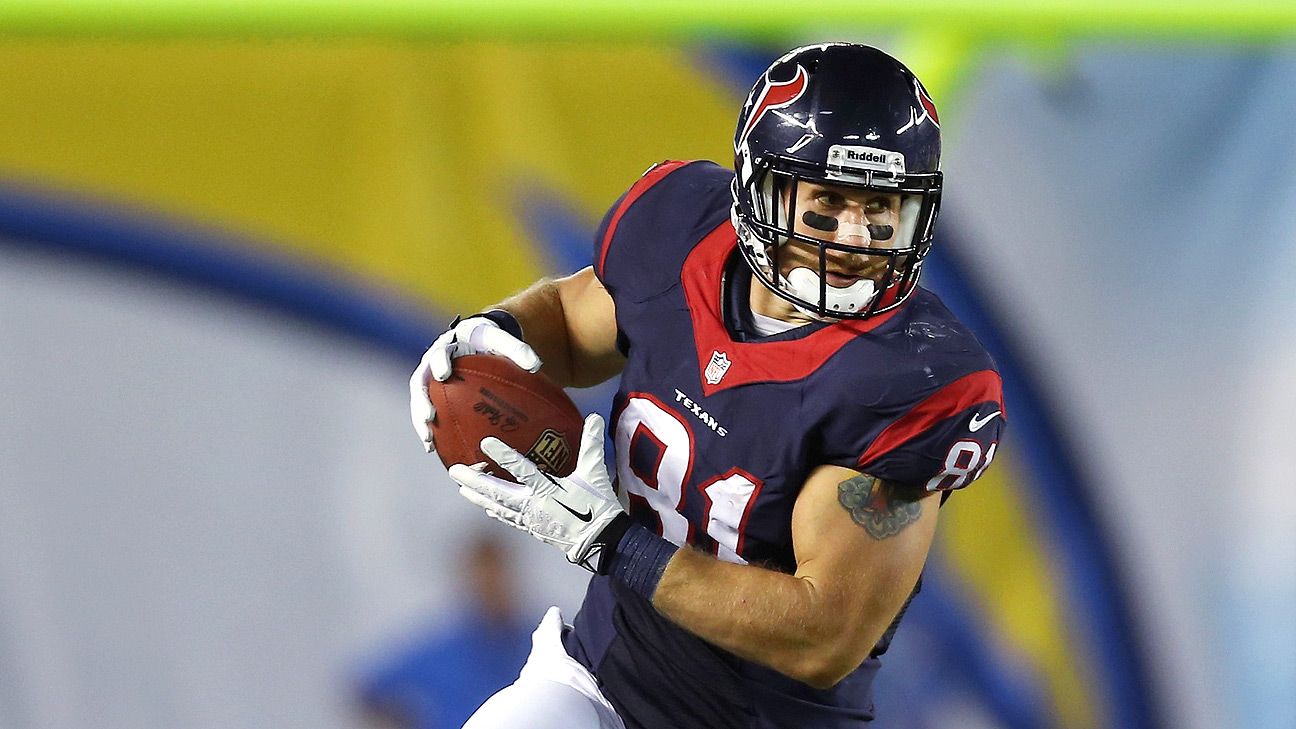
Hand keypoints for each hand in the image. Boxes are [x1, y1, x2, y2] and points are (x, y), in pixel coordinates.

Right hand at [409, 314, 541, 452]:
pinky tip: (434, 448)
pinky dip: (430, 428)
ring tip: (429, 439)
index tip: (444, 375)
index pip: (441, 352)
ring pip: (420, 400)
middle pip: (420, 380)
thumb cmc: (490, 342)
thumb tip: (535, 365)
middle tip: (429, 415)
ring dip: (421, 420)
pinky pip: (429, 412)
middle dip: (421, 399)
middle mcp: (433, 362)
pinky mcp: (433, 393)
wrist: (477, 341)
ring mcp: (430, 378)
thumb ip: (517, 349)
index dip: (440, 363)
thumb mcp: (502, 341)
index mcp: (448, 346)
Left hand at [449, 414, 623, 570]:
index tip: (485, 442)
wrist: (602, 540)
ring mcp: (530, 519)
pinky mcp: (532, 529)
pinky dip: (495, 511)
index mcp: (548, 490)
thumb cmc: (598, 505)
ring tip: (461, 487)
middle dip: (475, 481)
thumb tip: (594, 417)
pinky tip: (485, 507)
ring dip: (478, 497)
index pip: (522, 469)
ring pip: (498, 507)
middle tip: (454, 471)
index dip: (503, 456)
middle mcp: (534, 505)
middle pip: (498, 492)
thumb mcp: (595, 473)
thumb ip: (592, 444)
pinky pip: (508, 519)